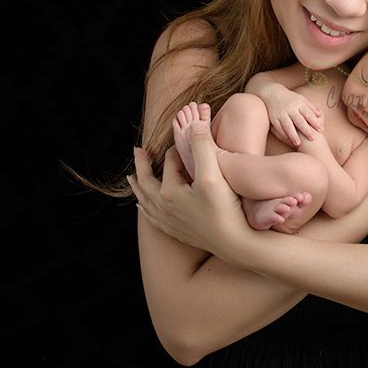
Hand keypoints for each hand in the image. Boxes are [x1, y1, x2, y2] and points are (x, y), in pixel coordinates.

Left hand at [128, 126, 250, 258]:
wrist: (235, 243)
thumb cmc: (224, 209)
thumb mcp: (214, 174)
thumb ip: (202, 147)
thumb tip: (194, 124)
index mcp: (169, 191)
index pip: (170, 161)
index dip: (178, 148)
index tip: (186, 139)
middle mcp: (164, 207)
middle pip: (148, 181)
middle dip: (142, 165)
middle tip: (138, 150)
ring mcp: (169, 222)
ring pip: (146, 201)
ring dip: (139, 187)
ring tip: (132, 178)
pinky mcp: (177, 233)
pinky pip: (153, 219)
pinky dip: (146, 210)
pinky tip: (144, 208)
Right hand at [261, 87, 323, 146]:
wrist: (272, 92)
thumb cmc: (290, 98)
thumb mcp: (301, 99)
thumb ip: (310, 107)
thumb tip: (321, 115)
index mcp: (299, 103)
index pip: (308, 114)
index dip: (315, 122)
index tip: (321, 129)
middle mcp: (290, 108)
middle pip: (299, 120)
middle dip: (306, 129)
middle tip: (313, 138)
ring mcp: (281, 113)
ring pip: (288, 125)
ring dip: (293, 135)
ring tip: (298, 144)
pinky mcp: (274, 118)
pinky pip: (279, 127)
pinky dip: (284, 134)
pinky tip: (288, 140)